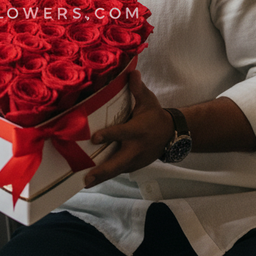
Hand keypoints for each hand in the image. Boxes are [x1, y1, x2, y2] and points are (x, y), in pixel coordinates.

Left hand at [84, 71, 172, 187]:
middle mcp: (136, 148)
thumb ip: (138, 88)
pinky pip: (117, 171)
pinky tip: (89, 180)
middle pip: (117, 162)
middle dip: (102, 171)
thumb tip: (132, 72)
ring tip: (83, 183)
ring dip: (100, 178)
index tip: (94, 138)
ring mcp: (135, 160)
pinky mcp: (133, 166)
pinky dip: (105, 176)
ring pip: (116, 170)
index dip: (108, 135)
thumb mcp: (149, 100)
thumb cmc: (155, 116)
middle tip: (86, 177)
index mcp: (137, 130)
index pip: (121, 132)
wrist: (172, 135)